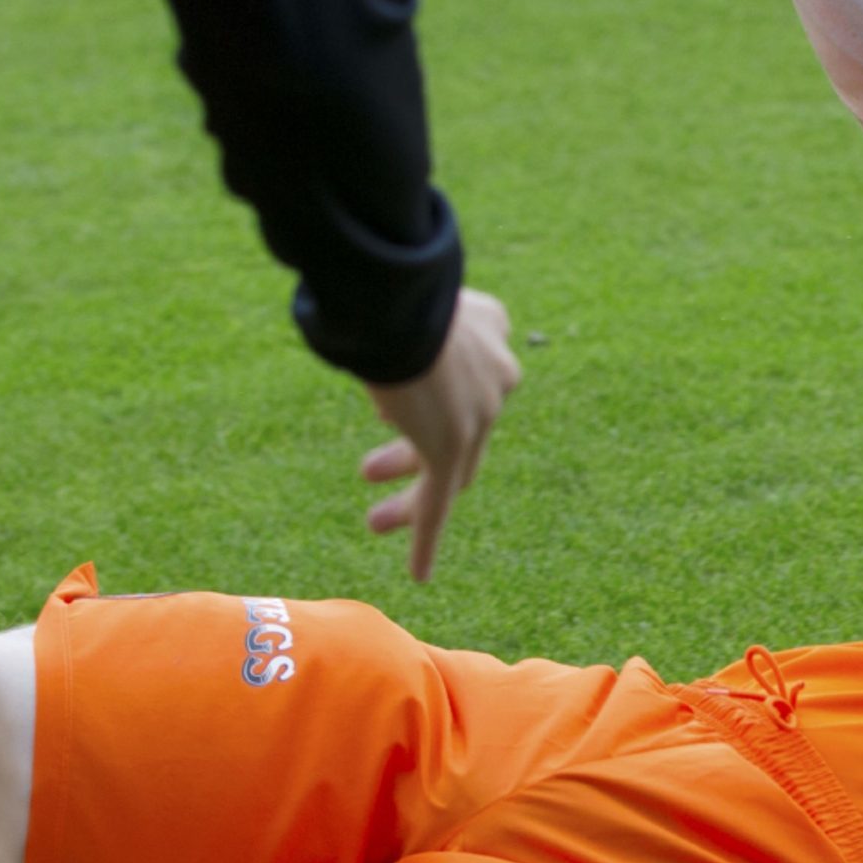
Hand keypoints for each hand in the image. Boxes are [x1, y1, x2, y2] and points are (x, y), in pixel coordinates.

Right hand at [361, 287, 519, 580]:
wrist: (404, 298)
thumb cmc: (392, 287)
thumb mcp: (412, 292)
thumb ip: (415, 313)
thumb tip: (386, 314)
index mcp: (493, 338)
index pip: (469, 388)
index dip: (422, 406)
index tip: (383, 411)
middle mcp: (497, 380)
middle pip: (464, 436)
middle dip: (411, 456)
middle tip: (366, 469)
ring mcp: (478, 416)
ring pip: (450, 473)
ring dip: (408, 501)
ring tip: (373, 521)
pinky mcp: (452, 447)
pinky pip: (439, 504)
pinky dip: (427, 540)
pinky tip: (420, 575)